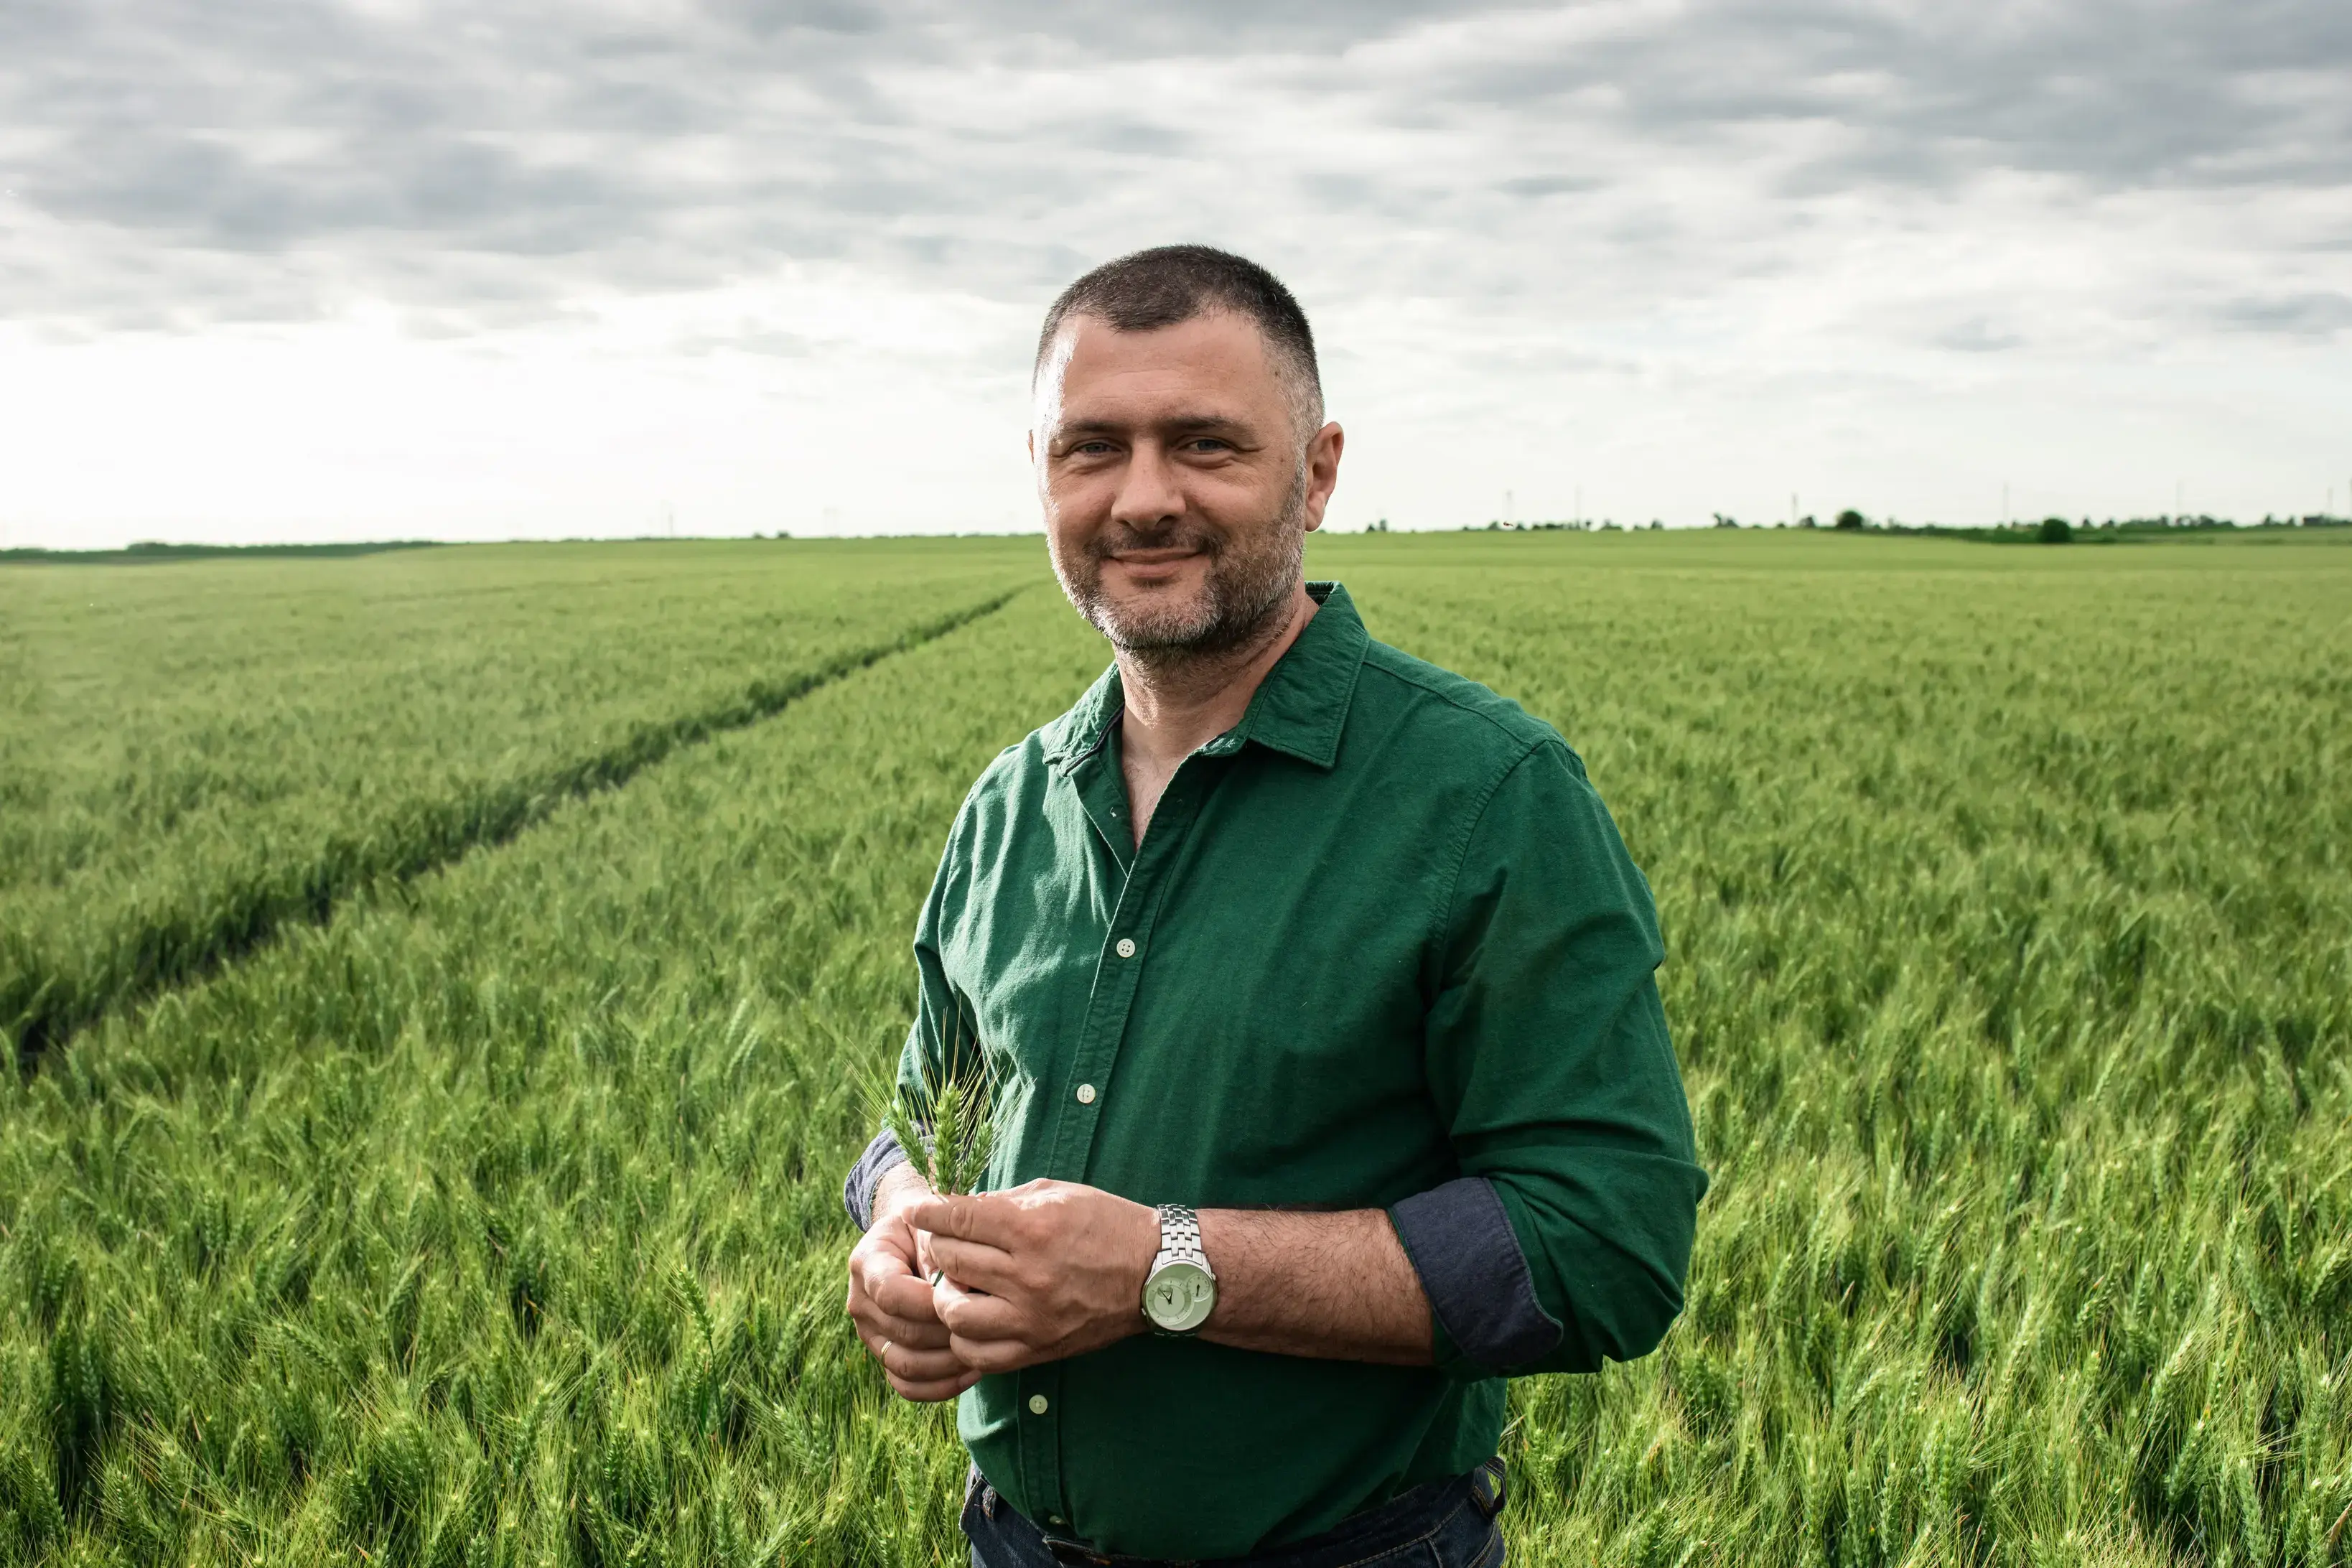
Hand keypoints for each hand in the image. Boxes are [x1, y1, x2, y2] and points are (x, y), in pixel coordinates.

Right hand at [845, 1169, 978, 1401]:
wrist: (915, 1238)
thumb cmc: (933, 1228)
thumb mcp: (937, 1226)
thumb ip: (945, 1254)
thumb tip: (963, 1289)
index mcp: (867, 1262)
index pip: (891, 1293)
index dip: (930, 1302)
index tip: (965, 1297)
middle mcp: (860, 1301)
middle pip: (903, 1333)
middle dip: (948, 1333)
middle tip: (988, 1329)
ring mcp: (870, 1333)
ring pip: (905, 1365)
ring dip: (949, 1364)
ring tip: (985, 1352)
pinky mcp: (885, 1355)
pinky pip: (907, 1386)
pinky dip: (940, 1386)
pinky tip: (972, 1373)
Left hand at [910, 1179, 1160, 1373]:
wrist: (1154, 1275)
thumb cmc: (1107, 1225)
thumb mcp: (1057, 1195)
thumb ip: (1003, 1203)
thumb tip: (955, 1208)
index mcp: (1034, 1229)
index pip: (958, 1218)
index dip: (928, 1211)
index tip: (916, 1209)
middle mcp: (1028, 1276)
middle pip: (950, 1261)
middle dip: (936, 1246)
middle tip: (940, 1240)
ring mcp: (1030, 1318)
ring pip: (952, 1313)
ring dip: (944, 1294)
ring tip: (955, 1283)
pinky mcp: (1036, 1349)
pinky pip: (977, 1353)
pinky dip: (963, 1335)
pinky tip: (970, 1316)